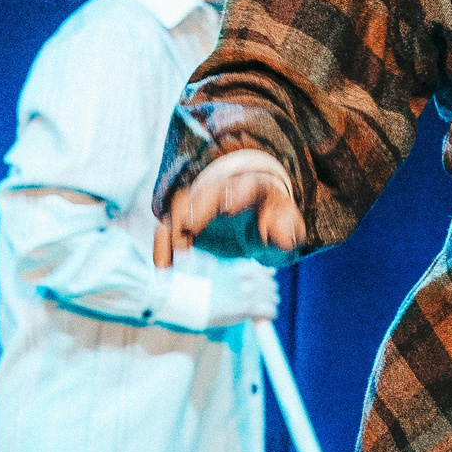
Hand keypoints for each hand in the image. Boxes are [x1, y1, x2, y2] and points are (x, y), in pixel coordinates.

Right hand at [154, 152, 306, 266]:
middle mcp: (223, 190)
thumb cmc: (275, 224)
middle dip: (198, 207)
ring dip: (174, 227)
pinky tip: (163, 266)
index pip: (244, 185)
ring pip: (181, 207)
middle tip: (190, 228)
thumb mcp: (289, 229)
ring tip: (176, 252)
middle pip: (206, 192)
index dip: (236, 194)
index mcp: (253, 187)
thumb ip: (288, 230)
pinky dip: (163, 245)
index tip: (228, 207)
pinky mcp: (186, 222)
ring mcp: (202, 204)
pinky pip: (168, 229)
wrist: (259, 221)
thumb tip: (279, 234)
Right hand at [207, 261, 281, 327]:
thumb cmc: (205, 287)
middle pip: (270, 284)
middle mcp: (246, 278)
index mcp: (241, 268)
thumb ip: (248, 269)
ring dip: (271, 303)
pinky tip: (266, 317)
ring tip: (265, 308)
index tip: (261, 286)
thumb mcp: (225, 272)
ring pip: (272, 297)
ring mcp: (247, 293)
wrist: (192, 300)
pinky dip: (270, 314)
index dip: (264, 280)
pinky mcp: (247, 308)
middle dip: (269, 292)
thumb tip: (272, 270)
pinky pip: (268, 310)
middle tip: (264, 300)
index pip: (262, 271)